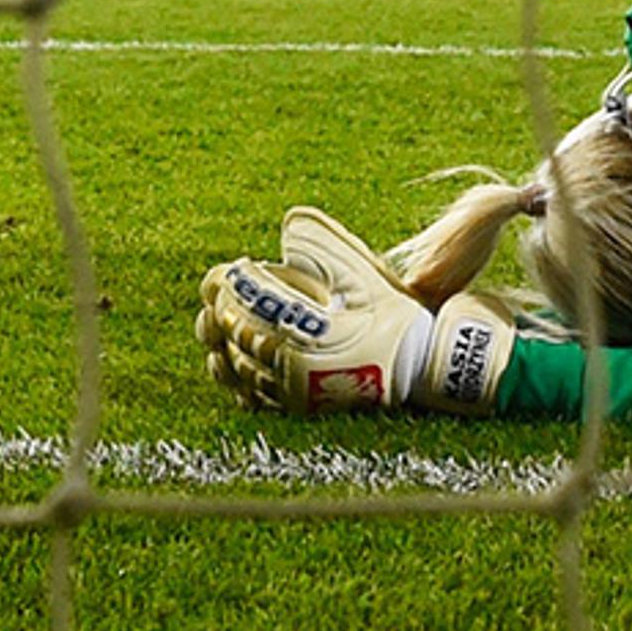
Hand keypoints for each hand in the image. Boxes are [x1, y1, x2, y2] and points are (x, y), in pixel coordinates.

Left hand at [197, 207, 516, 414]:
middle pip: (236, 333)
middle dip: (221, 307)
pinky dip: (232, 375)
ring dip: (219, 341)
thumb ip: (324, 245)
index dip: (233, 283)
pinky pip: (248, 395)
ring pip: (235, 367)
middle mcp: (294, 364)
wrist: (416, 366)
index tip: (235, 267)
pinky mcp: (294, 406)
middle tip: (218, 289)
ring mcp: (291, 390)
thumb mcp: (363, 272)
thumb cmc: (390, 315)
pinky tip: (225, 358)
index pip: (252, 302)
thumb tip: (291, 224)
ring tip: (215, 319)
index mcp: (309, 329)